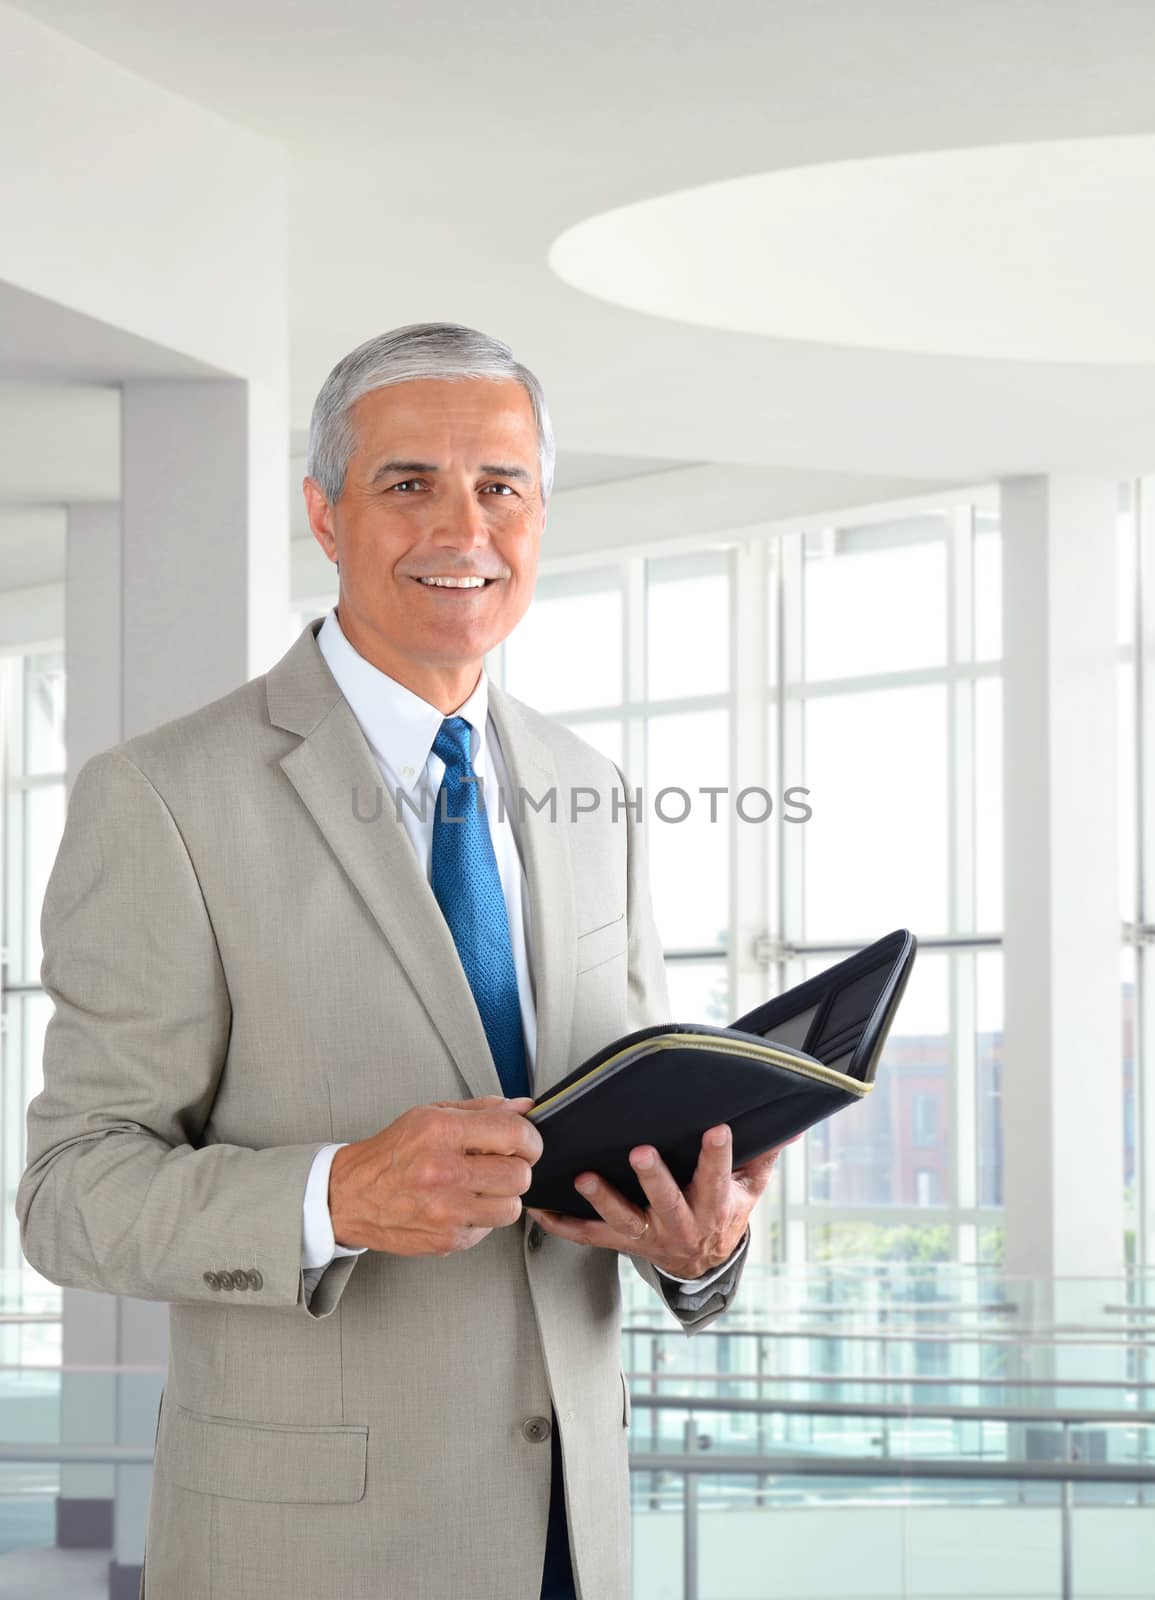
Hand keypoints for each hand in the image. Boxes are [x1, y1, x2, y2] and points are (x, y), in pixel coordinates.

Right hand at [328, 1095, 541, 1256]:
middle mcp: (444, 1172)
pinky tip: (462, 1204)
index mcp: (442, 1133)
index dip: (530, 1138)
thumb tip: (523, 1107)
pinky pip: (489, 1229)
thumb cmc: (391, 1154)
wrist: (350, 1195)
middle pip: (520, 1175)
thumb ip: (482, 1110)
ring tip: (481, 1187)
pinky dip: (482, 1217)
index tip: (526, 1141)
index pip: (514, 1134)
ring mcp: (446, 1211)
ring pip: (512, 1207)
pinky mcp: (447, 1239)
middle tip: (502, 1164)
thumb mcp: (431, 1115)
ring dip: (503, 1196)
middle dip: (518, 1168)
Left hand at [527, 1125, 794, 1278]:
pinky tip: (541, 1207)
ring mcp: (645, 1235)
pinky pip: (586, 1236)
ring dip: (603, 1199)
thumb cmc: (725, 1211)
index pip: (718, 1178)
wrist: (704, 1263)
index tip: (718, 1128)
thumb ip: (765, 1153)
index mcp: (713, 1207)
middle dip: (653, 1178)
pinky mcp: (619, 1241)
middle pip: (666, 1203)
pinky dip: (561, 1223)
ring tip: (584, 1178)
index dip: (719, 1155)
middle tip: (641, 1152)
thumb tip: (792, 1122)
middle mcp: (678, 1224)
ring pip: (622, 1220)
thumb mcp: (751, 1187)